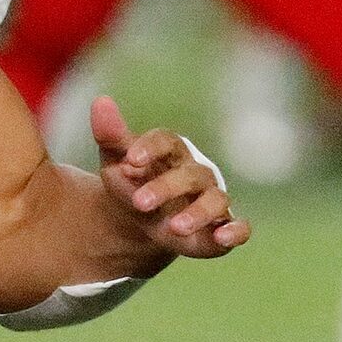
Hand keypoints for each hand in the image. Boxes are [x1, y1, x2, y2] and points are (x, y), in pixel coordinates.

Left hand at [91, 96, 249, 259]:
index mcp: (171, 151)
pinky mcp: (220, 227)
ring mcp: (210, 199)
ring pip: (215, 200)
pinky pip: (240, 227)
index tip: (130, 160)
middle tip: (140, 203)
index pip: (166, 141)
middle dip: (166, 188)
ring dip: (198, 213)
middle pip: (190, 175)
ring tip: (174, 227)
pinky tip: (223, 239)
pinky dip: (236, 232)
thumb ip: (110, 136)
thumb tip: (100, 102)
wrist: (139, 219)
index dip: (150, 148)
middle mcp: (196, 173)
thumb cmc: (131, 181)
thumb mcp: (115, 161)